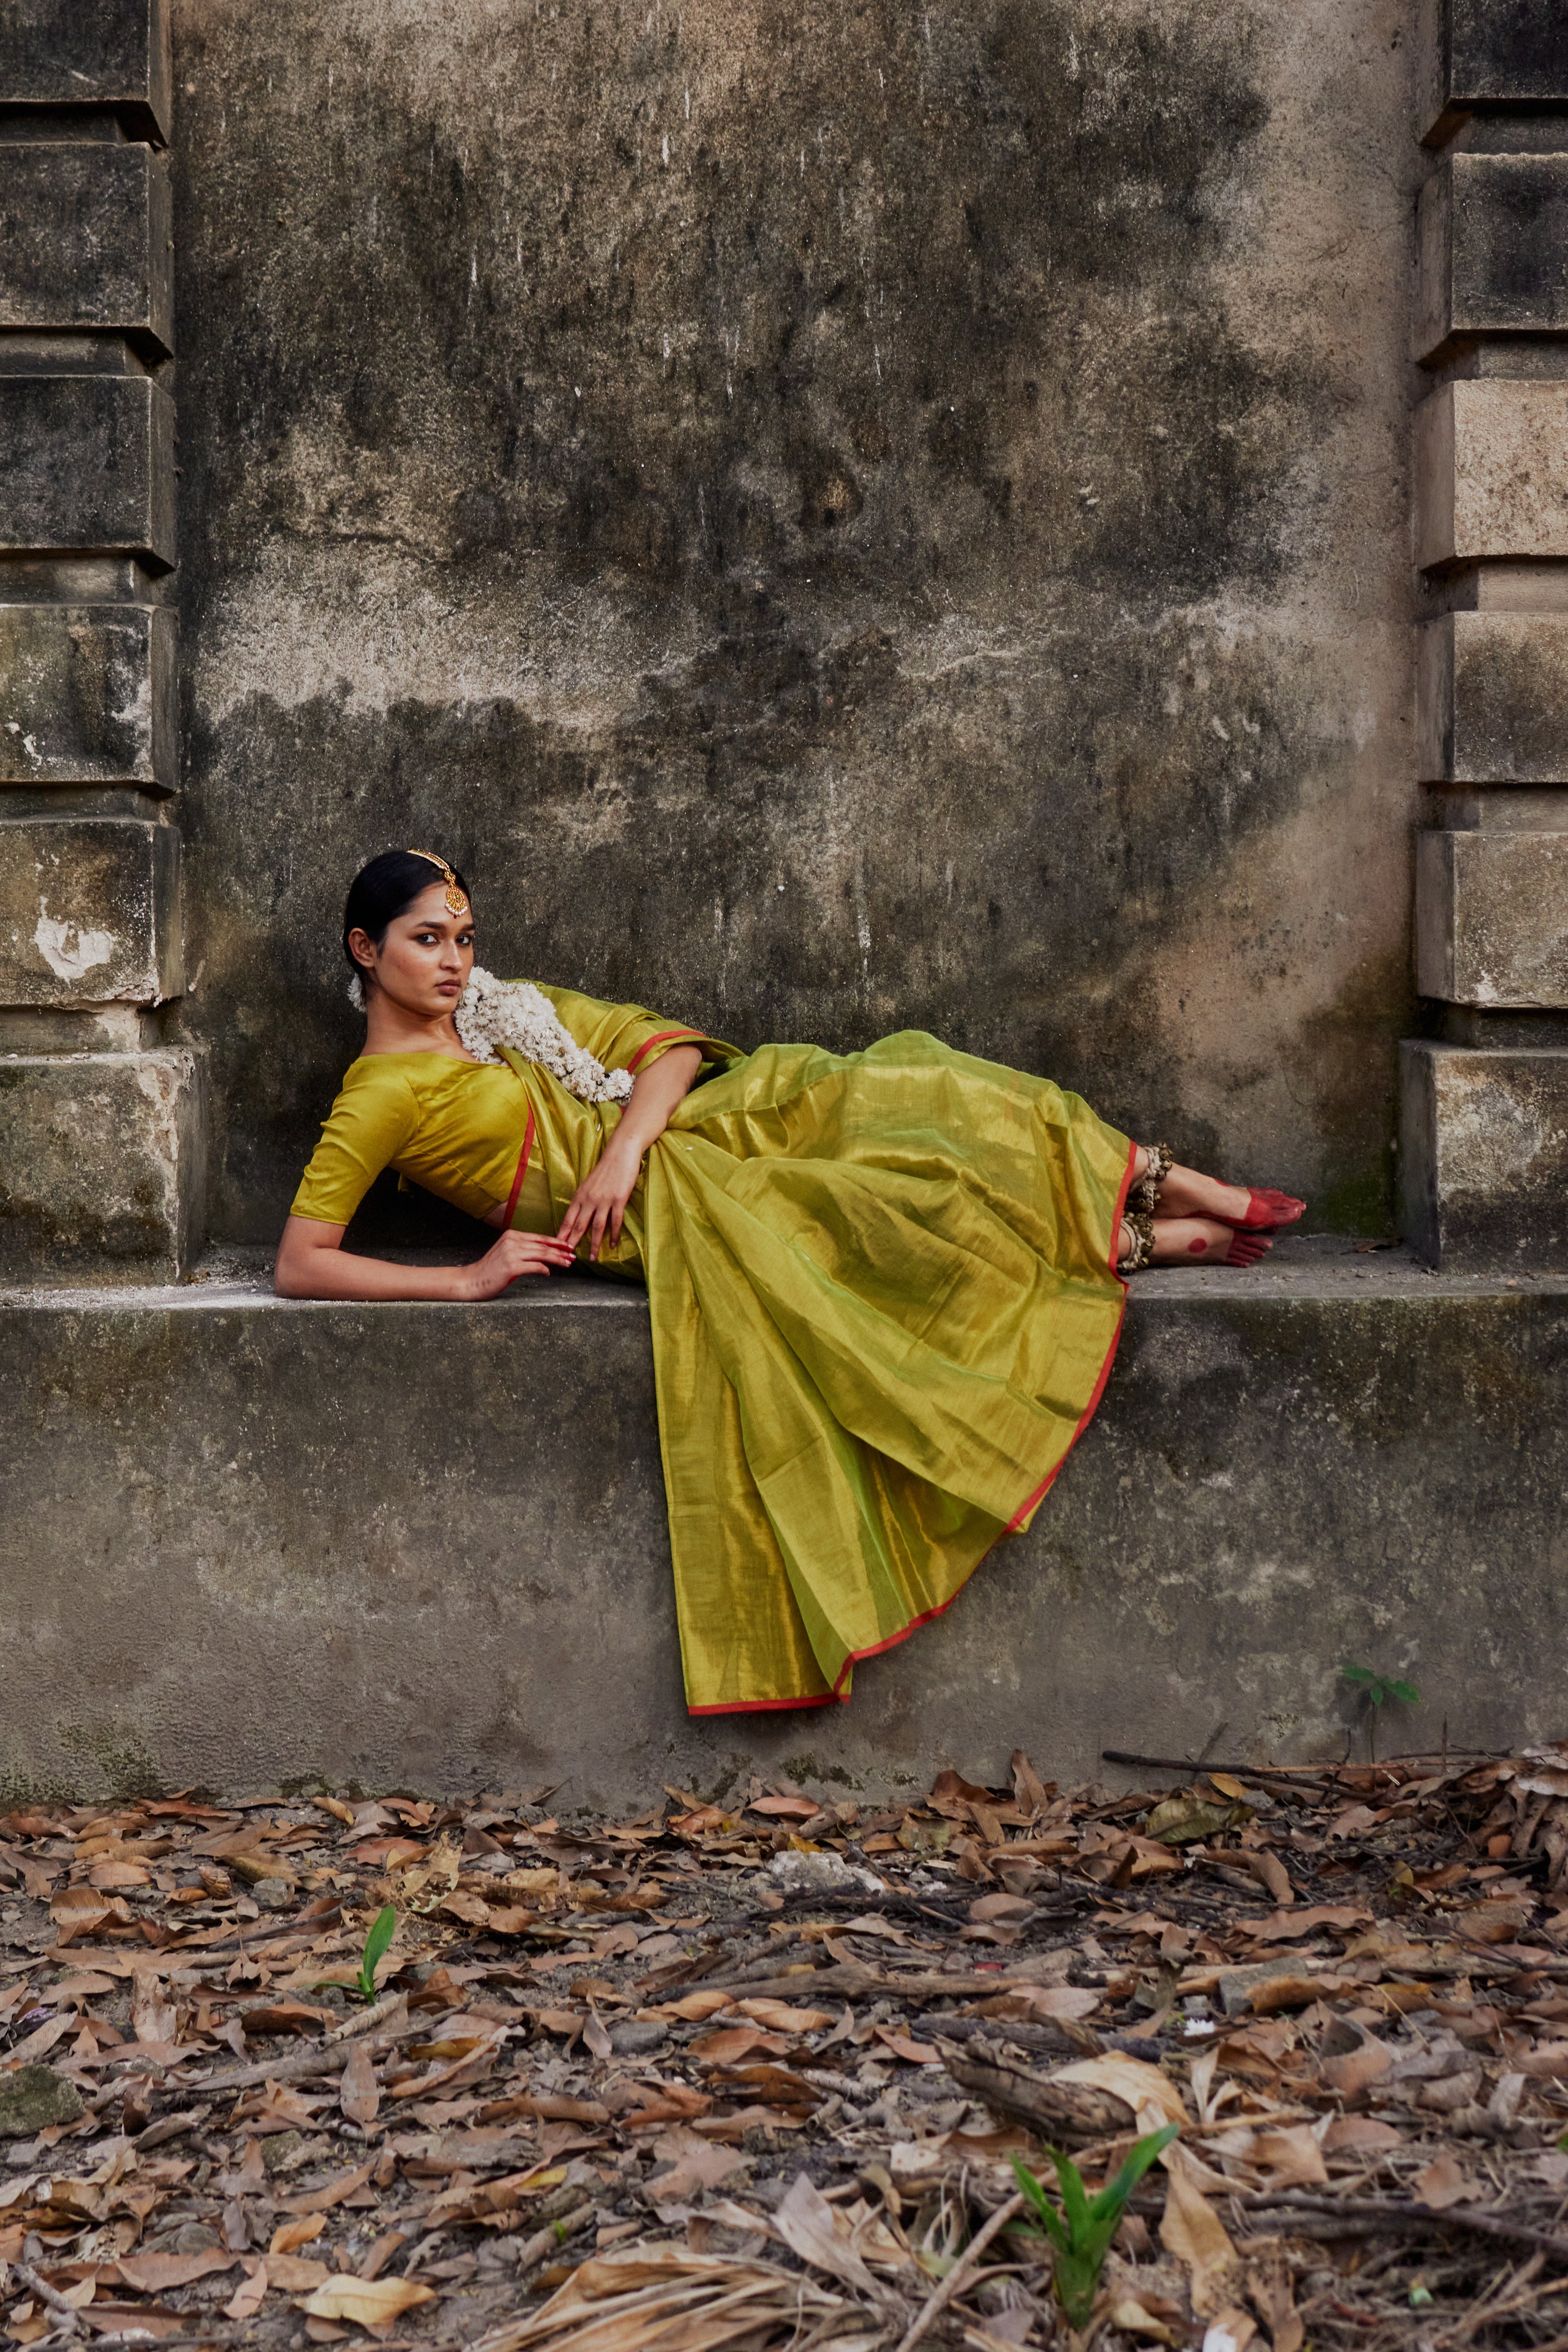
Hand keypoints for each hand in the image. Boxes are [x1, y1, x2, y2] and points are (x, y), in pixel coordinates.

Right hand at [458, 1229, 576, 1298]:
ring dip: (557, 1259)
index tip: (568, 1246)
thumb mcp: (507, 1253)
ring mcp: (511, 1253)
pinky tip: (548, 1273)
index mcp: (511, 1235)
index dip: (556, 1242)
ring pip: (542, 1254)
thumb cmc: (490, 1270)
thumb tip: (544, 1255)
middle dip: (561, 1251)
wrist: (472, 1280)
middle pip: (543, 1245)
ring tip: (568, 1264)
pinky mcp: (511, 1266)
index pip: (539, 1237)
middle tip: (573, 1256)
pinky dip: (544, 1269)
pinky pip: (535, 1266)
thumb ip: (523, 1250)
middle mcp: (512, 1241)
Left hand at [557, 1137, 640, 1261]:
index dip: (562, 1233)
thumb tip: (580, 1215)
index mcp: (580, 1195)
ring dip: (594, 1244)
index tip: (556, 1246)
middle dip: (573, 1243)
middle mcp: (589, 1199)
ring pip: (596, 1227)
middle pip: (578, 1225)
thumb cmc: (605, 1168)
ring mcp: (604, 1200)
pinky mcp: (618, 1199)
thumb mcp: (589, 1184)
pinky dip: (614, 1235)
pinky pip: (615, 1221)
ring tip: (593, 1257)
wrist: (620, 1153)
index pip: (567, 1218)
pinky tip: (613, 1244)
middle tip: (568, 1258)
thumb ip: (584, 1199)